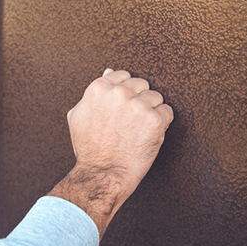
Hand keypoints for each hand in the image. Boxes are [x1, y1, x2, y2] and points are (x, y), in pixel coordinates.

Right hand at [48, 68, 173, 237]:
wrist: (102, 174)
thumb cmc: (89, 148)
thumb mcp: (79, 115)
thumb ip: (94, 92)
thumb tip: (109, 71)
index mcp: (100, 88)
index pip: (124, 76)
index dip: (126, 93)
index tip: (124, 108)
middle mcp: (119, 93)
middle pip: (142, 85)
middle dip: (139, 100)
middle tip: (131, 121)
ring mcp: (138, 105)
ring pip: (157, 97)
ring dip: (151, 112)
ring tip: (139, 130)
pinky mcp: (154, 120)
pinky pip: (167, 112)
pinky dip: (161, 124)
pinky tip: (148, 135)